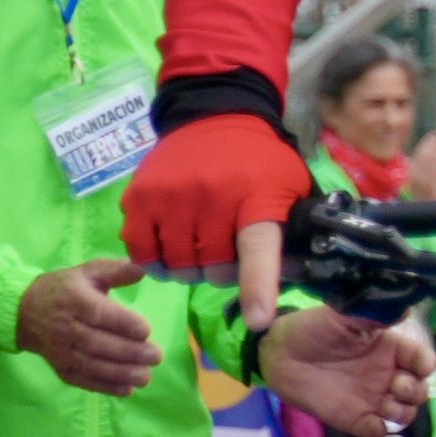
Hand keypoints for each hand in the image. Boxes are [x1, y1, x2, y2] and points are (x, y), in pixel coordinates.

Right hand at [15, 258, 162, 398]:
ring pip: (91, 365)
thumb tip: (144, 269)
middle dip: (129, 352)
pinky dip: (105, 387)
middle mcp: (64, 327)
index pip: (98, 314)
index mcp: (72, 300)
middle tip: (156, 356)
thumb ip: (116, 271)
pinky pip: (82, 380)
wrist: (23, 311)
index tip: (147, 331)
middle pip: (97, 343)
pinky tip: (127, 390)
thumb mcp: (88, 273)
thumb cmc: (65, 290)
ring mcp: (60, 351)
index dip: (123, 324)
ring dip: (120, 374)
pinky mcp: (60, 367)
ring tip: (146, 377)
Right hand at [126, 112, 315, 331]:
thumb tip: (295, 279)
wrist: (214, 115)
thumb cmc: (261, 162)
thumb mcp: (292, 189)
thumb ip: (292, 232)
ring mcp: (170, 197)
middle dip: (221, 274)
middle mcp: (211, 198)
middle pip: (211, 269)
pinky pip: (141, 251)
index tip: (258, 320)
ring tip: (199, 250)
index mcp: (256, 199)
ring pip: (176, 266)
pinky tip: (168, 250)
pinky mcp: (139, 198)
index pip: (258, 250)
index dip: (258, 287)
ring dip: (189, 270)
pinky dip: (155, 261)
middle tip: (226, 255)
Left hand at [254, 304, 431, 436]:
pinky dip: (380, 430)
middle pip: (420, 391)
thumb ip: (373, 314)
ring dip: (403, 412)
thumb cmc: (313, 330)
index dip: (426, 364)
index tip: (420, 366)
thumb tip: (405, 309)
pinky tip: (371, 421)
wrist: (279, 354)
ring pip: (405, 413)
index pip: (422, 360)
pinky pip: (378, 431)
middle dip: (416, 391)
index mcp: (391, 350)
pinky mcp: (355, 418)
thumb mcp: (343, 315)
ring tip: (386, 405)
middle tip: (397, 386)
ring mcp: (373, 399)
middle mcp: (388, 376)